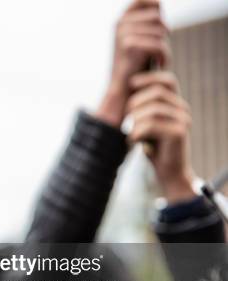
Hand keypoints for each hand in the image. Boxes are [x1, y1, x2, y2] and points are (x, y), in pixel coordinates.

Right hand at [96, 0, 169, 126]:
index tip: (160, 24)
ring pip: (160, 30)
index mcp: (121, 21)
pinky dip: (164, 56)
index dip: (155, 5)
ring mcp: (123, 33)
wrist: (122, 90)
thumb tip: (158, 3)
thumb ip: (147, 22)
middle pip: (156, 16)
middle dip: (163, 33)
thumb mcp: (140, 40)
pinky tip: (161, 65)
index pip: (144, 0)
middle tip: (160, 50)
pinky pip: (158, 44)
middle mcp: (119, 24)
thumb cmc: (134, 67)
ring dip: (164, 47)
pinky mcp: (129, 45)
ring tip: (160, 60)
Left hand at [126, 71, 195, 202]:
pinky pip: (151, 125)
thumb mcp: (144, 123)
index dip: (148, 78)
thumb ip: (140, 107)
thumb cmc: (153, 146)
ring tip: (130, 133)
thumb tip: (127, 86)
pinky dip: (136, 132)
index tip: (130, 84)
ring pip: (152, 109)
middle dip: (135, 104)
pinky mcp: (179, 133)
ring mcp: (183, 120)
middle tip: (127, 121)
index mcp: (175, 104)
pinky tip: (133, 141)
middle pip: (156, 92)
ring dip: (134, 121)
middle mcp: (182, 109)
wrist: (169, 172)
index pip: (167, 80)